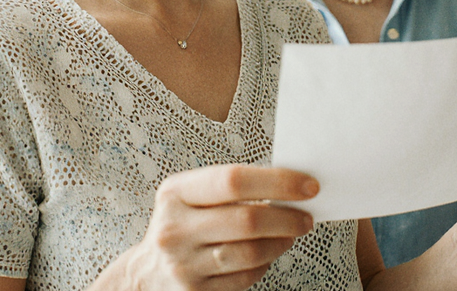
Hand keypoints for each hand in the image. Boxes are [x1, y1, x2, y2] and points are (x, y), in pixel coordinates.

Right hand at [114, 165, 317, 290]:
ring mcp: (182, 264)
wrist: (146, 273)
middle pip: (247, 220)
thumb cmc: (183, 224)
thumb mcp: (192, 196)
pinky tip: (267, 254)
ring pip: (250, 253)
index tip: (309, 186)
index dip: (278, 182)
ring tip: (291, 234)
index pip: (234, 180)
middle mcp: (174, 228)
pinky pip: (245, 277)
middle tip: (306, 216)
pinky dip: (264, 264)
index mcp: (175, 192)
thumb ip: (231, 187)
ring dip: (280, 243)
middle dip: (287, 218)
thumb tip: (291, 185)